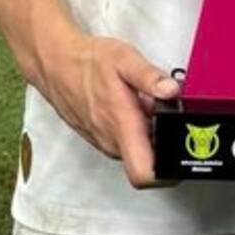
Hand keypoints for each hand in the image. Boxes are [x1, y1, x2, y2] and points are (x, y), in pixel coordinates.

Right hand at [35, 29, 180, 187]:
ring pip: (134, 151)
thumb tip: (172, 91)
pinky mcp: (98, 138)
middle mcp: (112, 142)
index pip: (144, 175)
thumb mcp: (124, 60)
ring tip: (146, 105)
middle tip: (165, 115)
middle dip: (162, 143)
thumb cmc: (87, 62)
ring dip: (146, 134)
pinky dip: (132, 130)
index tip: (179, 153)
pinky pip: (122, 143)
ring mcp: (103, 142)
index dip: (167, 173)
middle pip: (146, 162)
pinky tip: (132, 106)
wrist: (55, 64)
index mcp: (122, 127)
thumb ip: (150, 77)